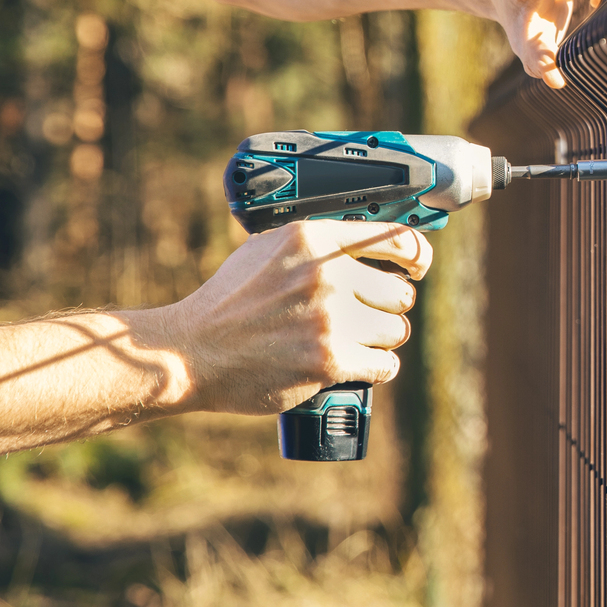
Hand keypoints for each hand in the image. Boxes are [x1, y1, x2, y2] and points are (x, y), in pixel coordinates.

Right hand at [146, 221, 432, 414]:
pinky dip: (377, 368)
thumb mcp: (267, 249)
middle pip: (401, 293)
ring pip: (396, 330)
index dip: (416, 256)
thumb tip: (367, 241)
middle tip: (366, 316)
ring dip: (381, 339)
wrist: (189, 352)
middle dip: (387, 307)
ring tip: (355, 341)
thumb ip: (315, 242)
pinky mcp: (329, 360)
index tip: (417, 267)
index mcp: (313, 239)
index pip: (397, 239)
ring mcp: (330, 319)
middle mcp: (327, 274)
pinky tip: (361, 365)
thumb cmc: (228, 302)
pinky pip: (386, 364)